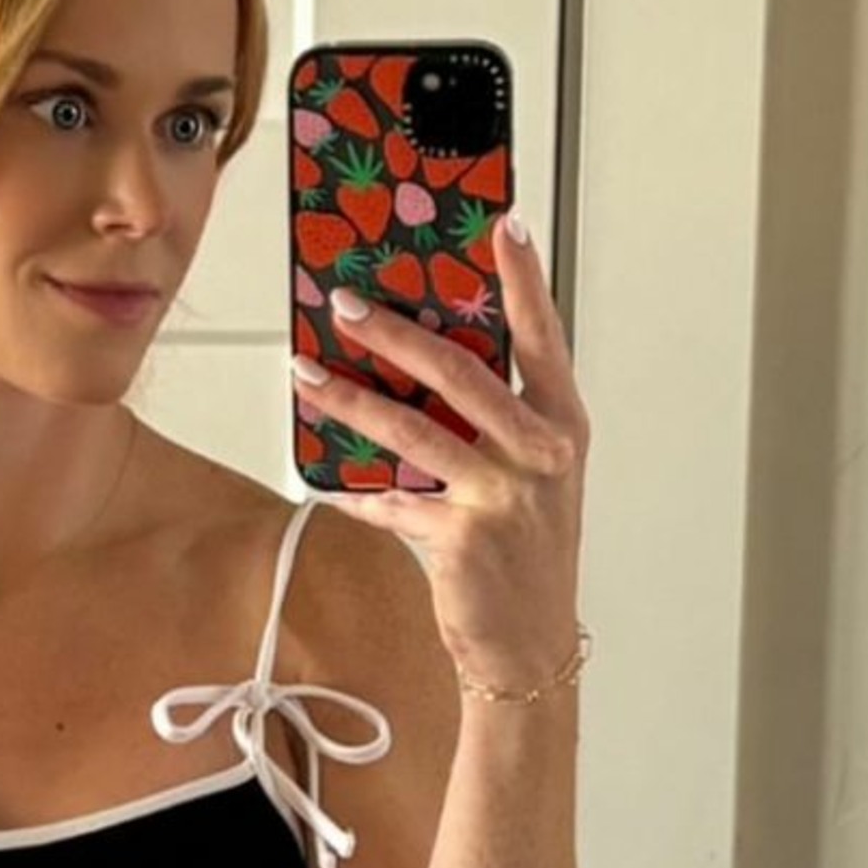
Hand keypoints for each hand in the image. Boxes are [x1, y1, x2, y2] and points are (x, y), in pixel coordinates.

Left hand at [291, 215, 589, 694]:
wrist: (531, 644)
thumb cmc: (528, 553)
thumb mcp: (532, 478)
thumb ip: (495, 423)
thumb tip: (421, 367)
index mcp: (564, 426)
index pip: (543, 337)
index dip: (523, 279)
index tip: (502, 224)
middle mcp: (540, 454)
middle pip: (459, 371)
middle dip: (394, 330)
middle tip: (345, 300)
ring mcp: (501, 495)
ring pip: (411, 429)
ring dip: (348, 397)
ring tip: (304, 371)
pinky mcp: (459, 538)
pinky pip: (390, 502)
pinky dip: (353, 491)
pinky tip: (322, 477)